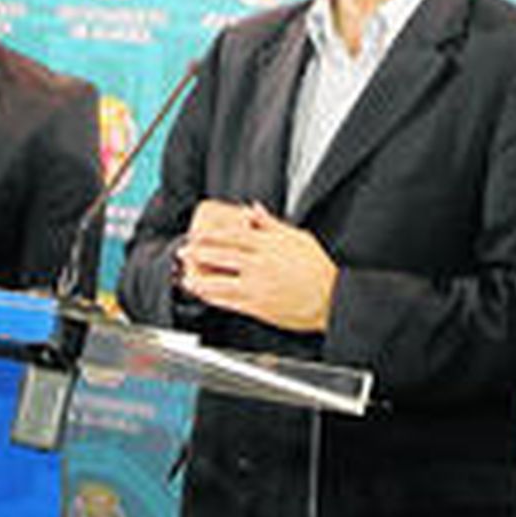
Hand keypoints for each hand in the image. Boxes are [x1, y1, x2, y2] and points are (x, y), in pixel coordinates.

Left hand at [178, 201, 337, 332]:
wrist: (332, 298)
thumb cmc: (319, 269)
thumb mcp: (298, 238)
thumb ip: (272, 224)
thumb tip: (254, 210)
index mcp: (270, 244)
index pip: (233, 235)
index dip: (211, 235)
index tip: (197, 235)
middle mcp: (261, 263)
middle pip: (222, 255)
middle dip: (199, 253)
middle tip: (183, 251)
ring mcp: (258, 285)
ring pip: (221, 280)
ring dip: (199, 279)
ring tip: (186, 277)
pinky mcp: (259, 306)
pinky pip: (229, 301)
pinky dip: (213, 297)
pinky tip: (203, 295)